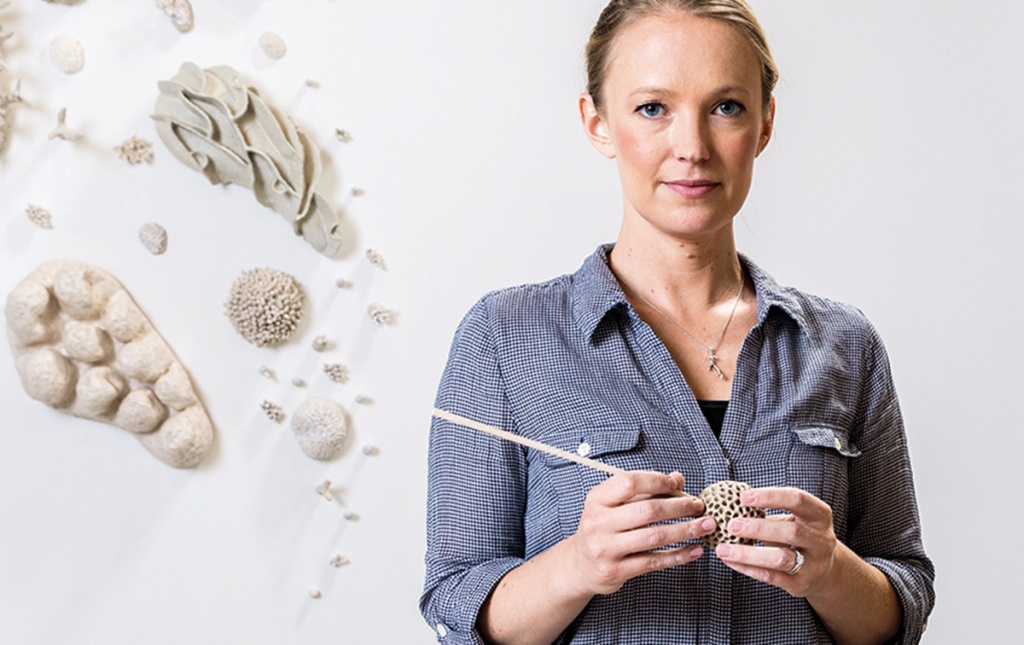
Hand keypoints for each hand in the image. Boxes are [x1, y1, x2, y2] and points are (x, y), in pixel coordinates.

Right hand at [566, 471, 714, 595]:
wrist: (580, 565)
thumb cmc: (603, 529)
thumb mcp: (615, 505)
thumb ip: (645, 491)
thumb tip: (678, 479)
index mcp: (597, 499)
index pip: (630, 482)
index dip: (657, 481)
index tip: (677, 485)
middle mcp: (598, 523)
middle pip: (647, 510)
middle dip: (680, 507)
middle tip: (699, 507)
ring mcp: (606, 548)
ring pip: (654, 536)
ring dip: (685, 530)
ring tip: (705, 526)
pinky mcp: (616, 571)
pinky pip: (653, 562)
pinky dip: (678, 556)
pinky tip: (694, 551)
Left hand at [713, 487, 837, 597]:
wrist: (824, 572)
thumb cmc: (800, 536)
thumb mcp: (795, 518)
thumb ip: (771, 511)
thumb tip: (731, 504)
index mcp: (819, 516)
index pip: (798, 499)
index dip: (770, 496)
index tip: (743, 496)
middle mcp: (821, 540)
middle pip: (791, 531)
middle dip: (758, 527)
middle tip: (731, 525)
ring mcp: (813, 565)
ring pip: (780, 558)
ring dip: (748, 553)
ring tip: (723, 549)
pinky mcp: (800, 584)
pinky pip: (771, 577)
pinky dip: (747, 568)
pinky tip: (730, 561)